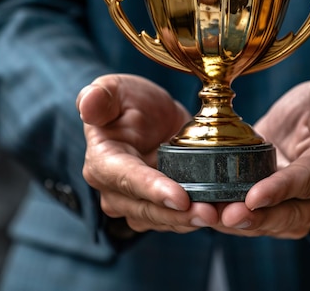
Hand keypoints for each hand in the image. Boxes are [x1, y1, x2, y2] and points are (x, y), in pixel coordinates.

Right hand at [77, 74, 218, 233]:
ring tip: (219, 216)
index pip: (126, 178)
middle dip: (177, 214)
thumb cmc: (128, 100)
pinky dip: (198, 219)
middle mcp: (114, 190)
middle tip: (209, 213)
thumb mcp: (116, 88)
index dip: (152, 189)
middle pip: (146, 209)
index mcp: (102, 161)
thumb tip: (88, 104)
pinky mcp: (158, 209)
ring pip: (163, 220)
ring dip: (190, 221)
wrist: (149, 116)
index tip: (180, 197)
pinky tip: (221, 216)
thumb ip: (100, 96)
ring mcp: (136, 204)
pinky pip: (177, 220)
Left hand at [214, 81, 309, 238]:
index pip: (307, 182)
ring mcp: (301, 212)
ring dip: (241, 224)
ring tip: (212, 217)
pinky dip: (232, 222)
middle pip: (290, 215)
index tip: (254, 197)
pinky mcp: (277, 214)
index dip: (280, 191)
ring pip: (271, 225)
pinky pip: (256, 223)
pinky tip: (209, 215)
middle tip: (228, 216)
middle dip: (257, 218)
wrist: (306, 124)